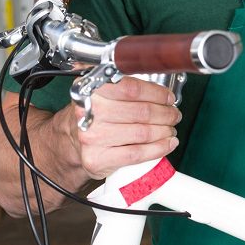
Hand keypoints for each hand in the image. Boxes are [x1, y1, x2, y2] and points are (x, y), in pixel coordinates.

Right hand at [64, 76, 180, 179]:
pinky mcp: (98, 158)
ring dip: (165, 131)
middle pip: (142, 112)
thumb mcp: (104, 94)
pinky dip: (159, 148)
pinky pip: (137, 153)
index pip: (132, 89)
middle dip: (166, 114)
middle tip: (174, 115)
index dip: (157, 94)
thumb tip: (164, 91)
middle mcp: (91, 113)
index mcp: (93, 91)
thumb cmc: (96, 115)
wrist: (71, 142)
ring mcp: (92, 137)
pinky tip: (168, 144)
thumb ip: (128, 86)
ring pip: (143, 133)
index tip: (169, 98)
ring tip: (171, 129)